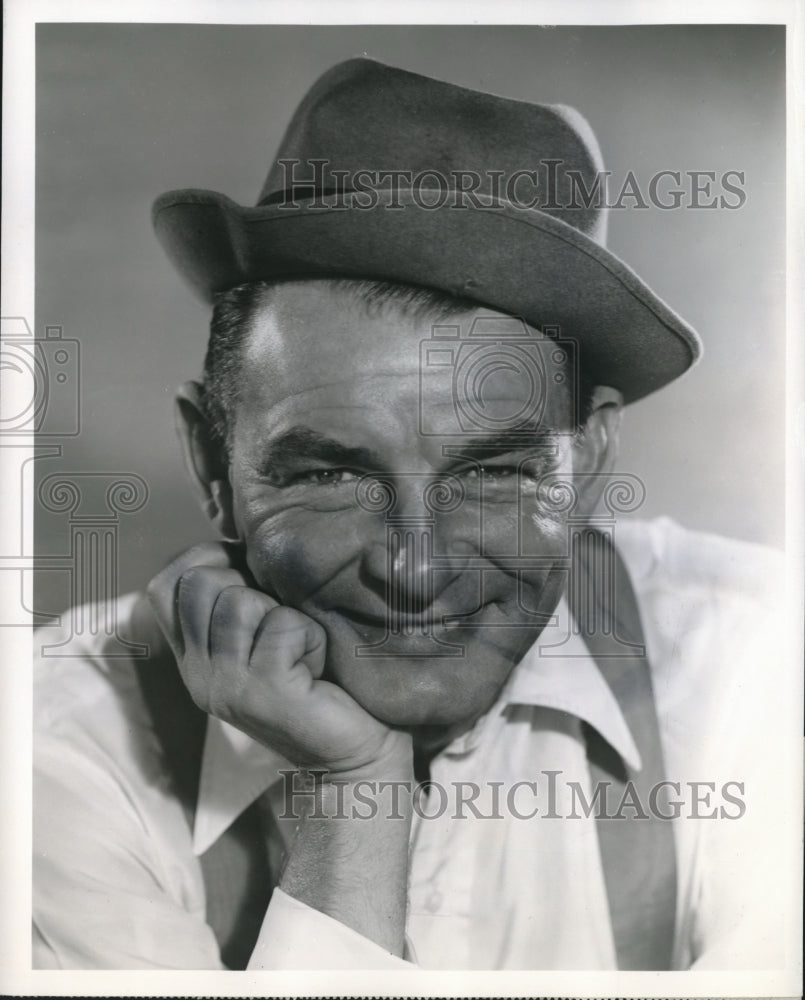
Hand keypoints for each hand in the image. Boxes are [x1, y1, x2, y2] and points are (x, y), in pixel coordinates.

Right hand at [146, 542, 410, 777]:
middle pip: (200, 583)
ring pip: (240, 602)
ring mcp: (225, 686)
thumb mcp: (268, 628)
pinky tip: (317, 666)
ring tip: (302, 650)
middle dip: (249, 585)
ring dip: (285, 613)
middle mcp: (198, 673)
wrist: (357, 751)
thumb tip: (241, 539)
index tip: (251, 577)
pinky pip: (283, 627)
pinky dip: (311, 636)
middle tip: (284, 624)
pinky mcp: (261, 694)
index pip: (164, 584)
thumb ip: (242, 590)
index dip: (205, 561)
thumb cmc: (321, 676)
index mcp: (194, 655)